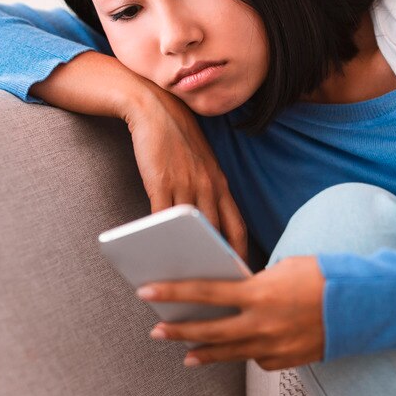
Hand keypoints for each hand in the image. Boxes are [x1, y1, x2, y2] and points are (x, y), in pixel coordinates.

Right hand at [123, 89, 248, 262]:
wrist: (154, 109)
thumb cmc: (175, 139)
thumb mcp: (200, 165)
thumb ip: (205, 191)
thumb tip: (204, 224)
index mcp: (220, 184)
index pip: (237, 226)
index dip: (240, 253)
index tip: (241, 274)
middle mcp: (207, 186)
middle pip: (217, 234)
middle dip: (218, 262)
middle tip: (217, 287)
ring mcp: (185, 184)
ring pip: (191, 229)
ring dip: (188, 254)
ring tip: (184, 278)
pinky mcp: (161, 181)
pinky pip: (162, 216)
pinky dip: (160, 235)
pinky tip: (154, 250)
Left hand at [137, 255, 324, 370]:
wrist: (364, 304)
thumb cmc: (323, 276)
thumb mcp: (284, 268)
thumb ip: (255, 282)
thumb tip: (234, 291)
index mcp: (259, 292)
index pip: (205, 291)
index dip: (173, 291)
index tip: (146, 292)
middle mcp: (262, 323)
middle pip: (209, 330)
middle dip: (180, 330)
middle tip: (156, 331)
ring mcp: (274, 346)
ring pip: (229, 352)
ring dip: (204, 352)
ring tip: (186, 354)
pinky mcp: (286, 361)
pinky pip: (257, 359)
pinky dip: (246, 353)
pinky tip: (238, 350)